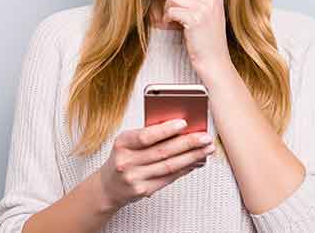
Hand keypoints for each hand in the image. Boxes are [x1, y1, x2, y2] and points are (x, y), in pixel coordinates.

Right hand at [97, 119, 215, 211]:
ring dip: (192, 157)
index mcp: (122, 143)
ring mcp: (135, 178)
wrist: (108, 186)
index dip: (166, 130)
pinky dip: (185, 168)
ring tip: (206, 149)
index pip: (146, 136)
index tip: (184, 123)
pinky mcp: (143, 190)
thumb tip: (179, 128)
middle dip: (188, 143)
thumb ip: (148, 134)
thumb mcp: (127, 142)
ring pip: (169, 166)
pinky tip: (195, 162)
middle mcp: (127, 161)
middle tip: (205, 137)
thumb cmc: (122, 158)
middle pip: (162, 151)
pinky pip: (169, 177)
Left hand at [162, 0, 231, 73]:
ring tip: (173, 17)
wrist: (214, 59)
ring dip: (168, 8)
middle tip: (174, 10)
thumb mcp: (208, 11)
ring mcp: (204, 9)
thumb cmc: (206, 36)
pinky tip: (172, 24)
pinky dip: (168, 18)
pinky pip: (171, 11)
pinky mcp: (195, 20)